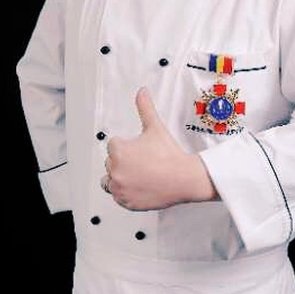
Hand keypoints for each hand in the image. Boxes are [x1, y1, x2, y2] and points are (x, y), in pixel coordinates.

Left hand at [105, 87, 216, 210]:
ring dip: (119, 177)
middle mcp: (115, 170)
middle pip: (111, 162)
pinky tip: (140, 186)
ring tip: (139, 175)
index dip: (130, 147)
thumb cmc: (170, 154)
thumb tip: (142, 91)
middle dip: (124, 161)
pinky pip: (117, 196)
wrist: (184, 179)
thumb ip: (145, 108)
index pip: (114, 145)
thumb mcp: (155, 127)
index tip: (142, 151)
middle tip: (145, 162)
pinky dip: (125, 193)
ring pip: (110, 180)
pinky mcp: (125, 202)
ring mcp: (119, 188)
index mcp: (118, 150)